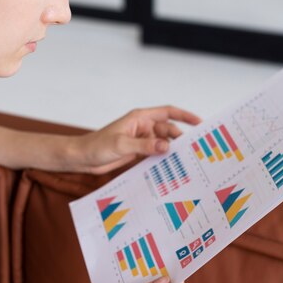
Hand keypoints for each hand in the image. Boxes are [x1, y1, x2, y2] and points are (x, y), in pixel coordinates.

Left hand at [70, 106, 200, 173]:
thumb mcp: (121, 145)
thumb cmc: (97, 146)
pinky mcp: (137, 152)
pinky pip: (155, 154)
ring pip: (163, 144)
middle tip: (194, 151)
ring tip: (185, 162)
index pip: (167, 113)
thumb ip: (144, 145)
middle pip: (168, 131)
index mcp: (139, 118)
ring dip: (172, 151)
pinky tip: (170, 169)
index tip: (200, 123)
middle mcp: (142, 127)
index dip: (185, 116)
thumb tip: (166, 146)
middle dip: (180, 139)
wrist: (82, 158)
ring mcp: (141, 140)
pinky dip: (162, 160)